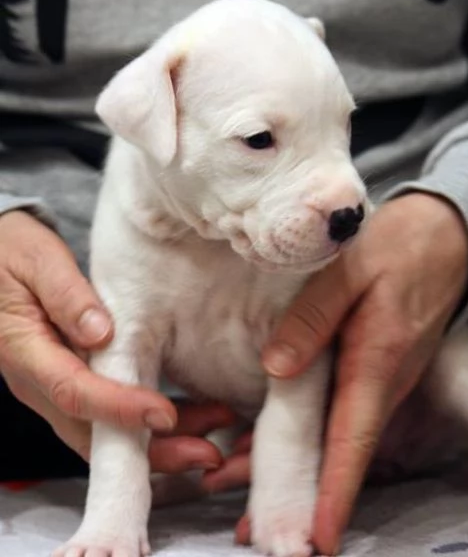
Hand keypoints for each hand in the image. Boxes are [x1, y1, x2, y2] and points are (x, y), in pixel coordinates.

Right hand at [0, 211, 183, 460]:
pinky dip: (141, 428)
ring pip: (100, 435)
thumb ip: (66, 295)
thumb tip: (101, 333)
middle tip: (206, 452)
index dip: (120, 408)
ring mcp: (49, 388)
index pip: (75, 392)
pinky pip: (101, 419)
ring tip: (209, 439)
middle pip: (92, 433)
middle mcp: (36, 382)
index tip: (165, 415)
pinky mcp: (65, 383)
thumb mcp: (38, 260)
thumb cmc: (12, 254)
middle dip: (151, 450)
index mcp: (27, 350)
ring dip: (155, 446)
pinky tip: (184, 418)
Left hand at [207, 193, 467, 553]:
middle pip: (339, 449)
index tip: (319, 537)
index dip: (334, 490)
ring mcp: (379, 378)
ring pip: (336, 433)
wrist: (438, 240)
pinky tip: (271, 438)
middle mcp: (381, 381)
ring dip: (299, 465)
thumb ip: (311, 316)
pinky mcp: (372, 367)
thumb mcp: (348, 271)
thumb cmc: (395, 250)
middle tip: (259, 529)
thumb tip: (275, 367)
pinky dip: (307, 431)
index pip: (353, 439)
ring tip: (250, 491)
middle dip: (304, 493)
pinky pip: (338, 410)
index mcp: (376, 361)